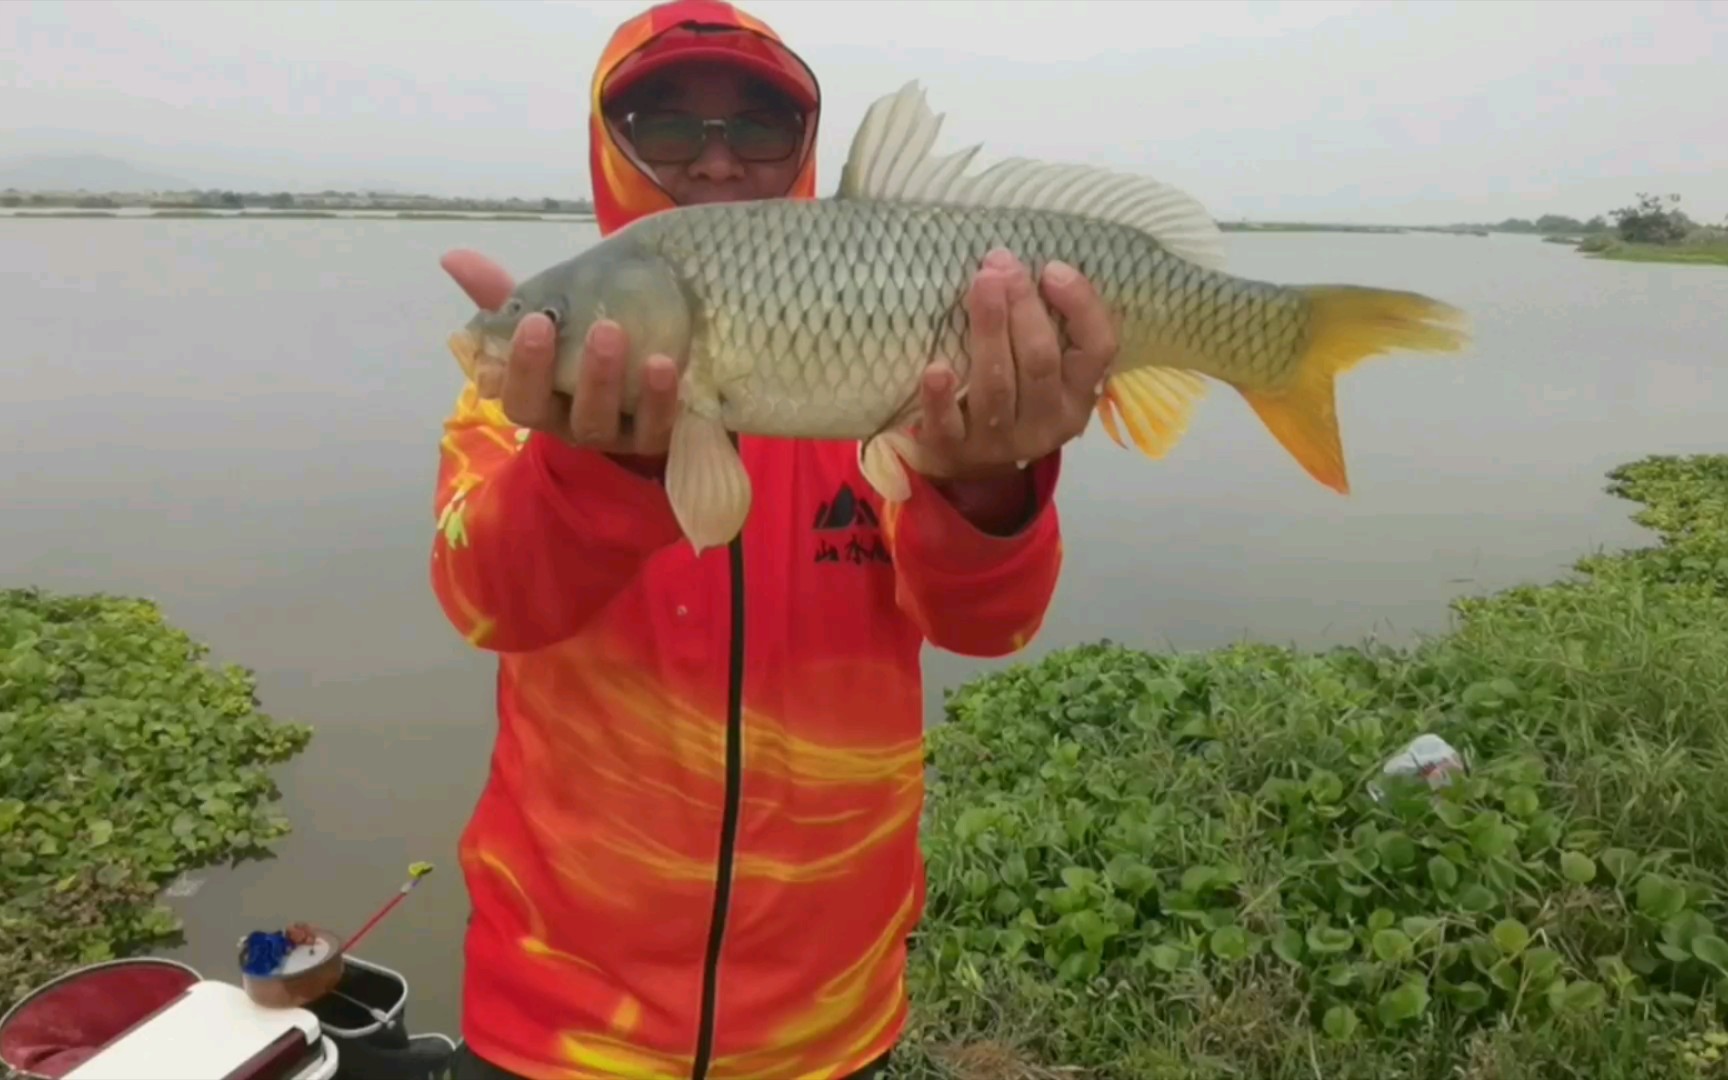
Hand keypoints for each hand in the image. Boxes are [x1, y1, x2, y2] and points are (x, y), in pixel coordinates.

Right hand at [440, 249, 680, 457]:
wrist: (639, 374)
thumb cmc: (577, 347)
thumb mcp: (546, 321)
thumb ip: (501, 294)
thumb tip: (453, 257)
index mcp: (539, 401)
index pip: (519, 397)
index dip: (524, 367)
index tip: (536, 321)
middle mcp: (573, 425)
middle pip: (569, 418)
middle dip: (585, 375)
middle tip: (602, 327)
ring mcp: (617, 436)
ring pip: (610, 423)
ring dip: (620, 383)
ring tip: (631, 339)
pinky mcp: (657, 437)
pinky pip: (659, 428)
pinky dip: (661, 398)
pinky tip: (666, 363)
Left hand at [915, 248, 1117, 480]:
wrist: (967, 464)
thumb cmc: (1012, 398)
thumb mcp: (1047, 374)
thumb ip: (1050, 330)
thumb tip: (1026, 265)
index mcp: (1078, 398)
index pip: (1098, 350)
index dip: (1081, 307)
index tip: (1051, 268)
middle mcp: (1046, 423)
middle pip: (1041, 361)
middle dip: (1023, 308)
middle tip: (1002, 265)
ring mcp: (1000, 441)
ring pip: (997, 385)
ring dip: (989, 330)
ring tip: (981, 283)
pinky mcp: (955, 451)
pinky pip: (948, 424)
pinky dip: (941, 396)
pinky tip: (936, 367)